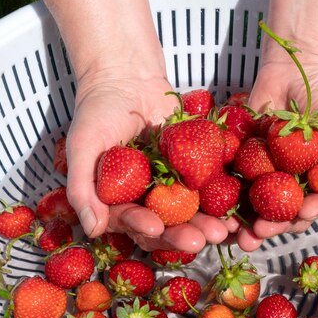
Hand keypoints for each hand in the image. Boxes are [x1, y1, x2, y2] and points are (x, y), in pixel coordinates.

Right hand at [65, 68, 230, 252]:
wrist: (129, 78)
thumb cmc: (98, 111)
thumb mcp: (82, 147)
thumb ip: (82, 189)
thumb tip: (92, 231)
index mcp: (118, 200)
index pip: (131, 221)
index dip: (143, 227)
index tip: (155, 228)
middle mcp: (146, 198)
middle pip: (166, 224)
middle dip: (182, 234)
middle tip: (201, 240)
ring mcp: (172, 184)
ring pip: (191, 211)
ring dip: (206, 223)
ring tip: (223, 231)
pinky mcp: (195, 169)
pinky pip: (210, 186)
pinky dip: (223, 198)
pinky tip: (235, 209)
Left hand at [237, 54, 317, 251]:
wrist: (298, 64)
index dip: (314, 211)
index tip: (305, 212)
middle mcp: (299, 181)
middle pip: (288, 210)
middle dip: (276, 224)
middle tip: (262, 232)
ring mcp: (272, 173)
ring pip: (261, 203)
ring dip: (250, 220)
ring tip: (239, 233)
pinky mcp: (248, 161)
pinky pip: (238, 181)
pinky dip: (229, 195)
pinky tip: (219, 208)